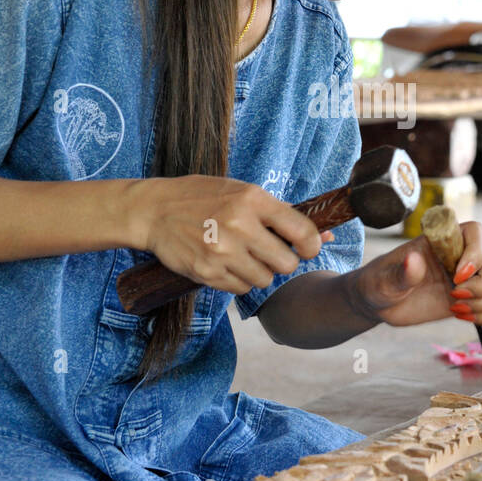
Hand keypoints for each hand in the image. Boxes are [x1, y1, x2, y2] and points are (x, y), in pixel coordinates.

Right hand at [128, 175, 330, 294]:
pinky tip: (226, 263)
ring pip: (264, 280)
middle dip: (283, 262)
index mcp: (252, 199)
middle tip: (270, 253)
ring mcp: (222, 252)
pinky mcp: (207, 272)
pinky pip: (241, 288)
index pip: (302, 231)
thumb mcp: (241, 192)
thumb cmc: (202, 197)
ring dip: (260, 272)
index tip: (307, 248)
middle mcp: (239, 225)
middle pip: (287, 264)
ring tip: (243, 256)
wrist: (154, 211)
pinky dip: (239, 280)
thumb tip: (326, 236)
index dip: (312, 245)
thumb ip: (281, 214)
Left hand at [352, 221, 481, 328]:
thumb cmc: (379, 283)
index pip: (476, 232)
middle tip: (455, 296)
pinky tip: (463, 316)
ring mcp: (472, 275)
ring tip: (455, 308)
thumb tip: (413, 261)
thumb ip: (401, 273)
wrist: (381, 302)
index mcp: (442, 239)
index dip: (475, 254)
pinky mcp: (475, 297)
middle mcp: (462, 254)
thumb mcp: (383, 280)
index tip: (457, 277)